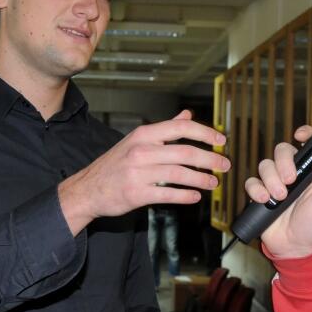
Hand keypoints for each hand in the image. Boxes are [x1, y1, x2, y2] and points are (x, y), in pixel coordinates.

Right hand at [59, 110, 229, 234]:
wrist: (87, 189)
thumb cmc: (115, 164)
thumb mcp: (137, 140)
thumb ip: (165, 129)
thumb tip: (187, 114)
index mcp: (144, 135)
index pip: (181, 128)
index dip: (205, 133)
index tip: (221, 140)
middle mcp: (141, 151)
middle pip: (185, 152)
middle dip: (210, 159)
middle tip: (224, 165)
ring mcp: (138, 173)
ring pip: (180, 174)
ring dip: (201, 179)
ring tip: (214, 183)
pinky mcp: (136, 194)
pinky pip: (168, 195)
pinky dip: (185, 196)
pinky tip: (195, 196)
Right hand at [243, 125, 311, 258]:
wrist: (295, 248)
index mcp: (311, 170)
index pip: (307, 143)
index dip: (304, 134)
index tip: (300, 135)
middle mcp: (292, 172)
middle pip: (281, 150)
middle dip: (283, 162)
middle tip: (290, 180)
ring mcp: (275, 182)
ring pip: (265, 165)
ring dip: (270, 178)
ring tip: (279, 197)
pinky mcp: (260, 194)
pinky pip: (251, 182)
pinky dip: (256, 189)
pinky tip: (265, 200)